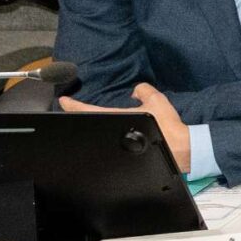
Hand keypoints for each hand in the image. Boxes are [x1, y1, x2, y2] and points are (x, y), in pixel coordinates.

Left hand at [62, 83, 190, 171]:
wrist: (178, 149)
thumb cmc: (166, 127)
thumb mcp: (156, 100)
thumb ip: (143, 90)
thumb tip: (135, 90)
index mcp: (116, 118)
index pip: (87, 111)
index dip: (72, 106)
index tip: (62, 100)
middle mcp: (112, 132)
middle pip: (88, 123)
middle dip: (78, 116)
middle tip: (70, 109)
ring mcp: (116, 143)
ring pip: (96, 133)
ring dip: (89, 126)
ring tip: (86, 118)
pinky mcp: (124, 151)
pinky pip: (106, 139)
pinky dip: (102, 133)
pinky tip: (107, 131)